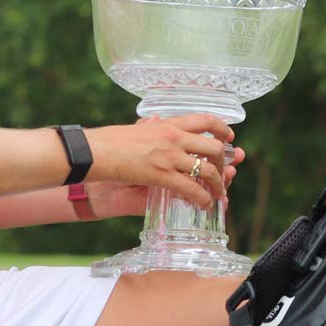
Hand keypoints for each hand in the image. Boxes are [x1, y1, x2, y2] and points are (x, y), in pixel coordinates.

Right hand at [84, 114, 241, 208]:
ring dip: (218, 184)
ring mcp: (169, 157)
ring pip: (207, 170)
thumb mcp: (137, 129)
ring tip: (219, 193)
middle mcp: (174, 138)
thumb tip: (155, 122)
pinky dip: (203, 198)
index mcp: (168, 124)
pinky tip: (205, 204)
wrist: (96, 151)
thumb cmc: (112, 141)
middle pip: (213, 147)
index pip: (205, 120)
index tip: (228, 137)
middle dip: (223, 161)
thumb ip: (150, 127)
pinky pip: (191, 188)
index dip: (222, 129)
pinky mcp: (162, 175)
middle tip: (223, 171)